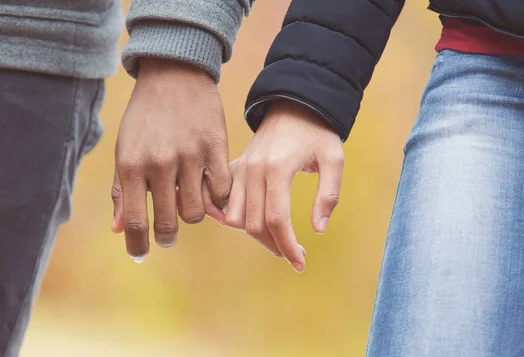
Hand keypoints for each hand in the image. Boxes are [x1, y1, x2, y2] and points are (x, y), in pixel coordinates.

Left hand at [111, 58, 229, 261]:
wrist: (174, 75)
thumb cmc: (144, 116)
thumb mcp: (124, 149)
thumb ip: (120, 190)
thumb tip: (119, 230)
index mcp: (131, 165)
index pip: (135, 221)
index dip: (137, 245)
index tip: (140, 254)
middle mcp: (159, 163)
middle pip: (166, 223)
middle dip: (166, 237)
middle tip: (167, 236)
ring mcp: (189, 156)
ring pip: (196, 213)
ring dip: (191, 216)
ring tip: (187, 204)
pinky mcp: (215, 149)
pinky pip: (220, 192)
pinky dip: (216, 200)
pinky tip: (209, 192)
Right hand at [225, 100, 343, 271]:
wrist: (293, 102)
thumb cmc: (318, 131)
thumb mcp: (334, 159)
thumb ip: (328, 195)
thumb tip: (317, 229)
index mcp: (278, 168)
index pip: (275, 220)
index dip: (287, 246)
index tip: (300, 263)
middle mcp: (254, 170)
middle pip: (253, 225)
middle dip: (274, 246)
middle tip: (295, 255)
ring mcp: (241, 169)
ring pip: (236, 218)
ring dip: (255, 236)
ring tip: (278, 240)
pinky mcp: (235, 168)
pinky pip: (226, 202)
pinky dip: (234, 219)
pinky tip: (253, 226)